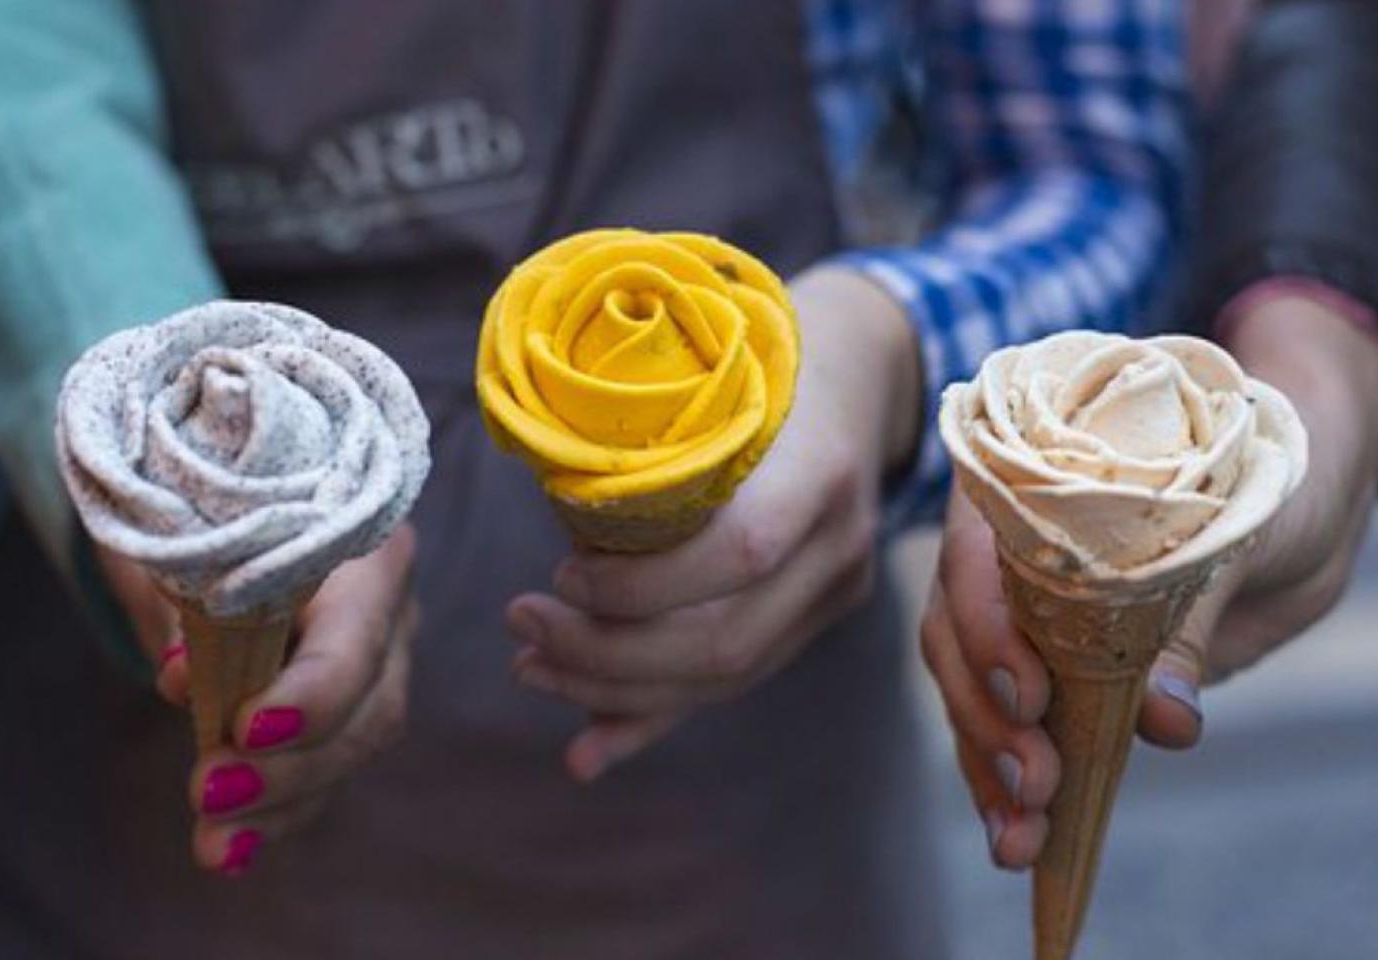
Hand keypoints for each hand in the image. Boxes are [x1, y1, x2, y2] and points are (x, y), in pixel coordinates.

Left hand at [98, 524, 418, 874]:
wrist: (217, 490)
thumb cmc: (196, 501)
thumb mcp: (176, 533)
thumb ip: (181, 597)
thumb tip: (183, 678)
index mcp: (360, 543)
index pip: (358, 633)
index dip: (313, 692)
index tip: (244, 728)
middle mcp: (389, 606)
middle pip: (370, 708)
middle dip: (292, 767)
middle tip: (208, 790)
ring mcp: (381, 659)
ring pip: (354, 748)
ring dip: (282, 804)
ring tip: (212, 844)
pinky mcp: (352, 702)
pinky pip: (329, 768)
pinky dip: (279, 813)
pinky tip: (228, 849)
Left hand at [505, 267, 920, 780]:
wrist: (856, 370)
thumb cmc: (755, 356)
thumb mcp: (707, 374)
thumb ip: (652, 446)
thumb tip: (551, 513)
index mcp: (819, 465)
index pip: (738, 554)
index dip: (640, 585)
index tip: (558, 572)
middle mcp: (842, 539)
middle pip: (726, 638)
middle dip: (606, 653)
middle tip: (521, 624)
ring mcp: (840, 585)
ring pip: (727, 674)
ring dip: (615, 689)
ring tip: (532, 666)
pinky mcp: (820, 613)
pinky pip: (732, 680)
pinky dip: (653, 715)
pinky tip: (589, 745)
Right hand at [922, 294, 1377, 868]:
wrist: (1296, 505)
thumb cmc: (1262, 486)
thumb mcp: (1238, 537)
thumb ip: (1190, 622)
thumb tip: (1164, 720)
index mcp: (1029, 483)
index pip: (972, 551)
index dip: (988, 625)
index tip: (1028, 696)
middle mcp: (1002, 546)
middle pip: (954, 631)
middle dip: (984, 715)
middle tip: (1036, 783)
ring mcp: (1017, 612)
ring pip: (967, 688)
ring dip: (986, 766)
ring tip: (1020, 841)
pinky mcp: (1046, 672)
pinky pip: (1003, 725)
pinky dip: (1006, 784)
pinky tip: (1022, 840)